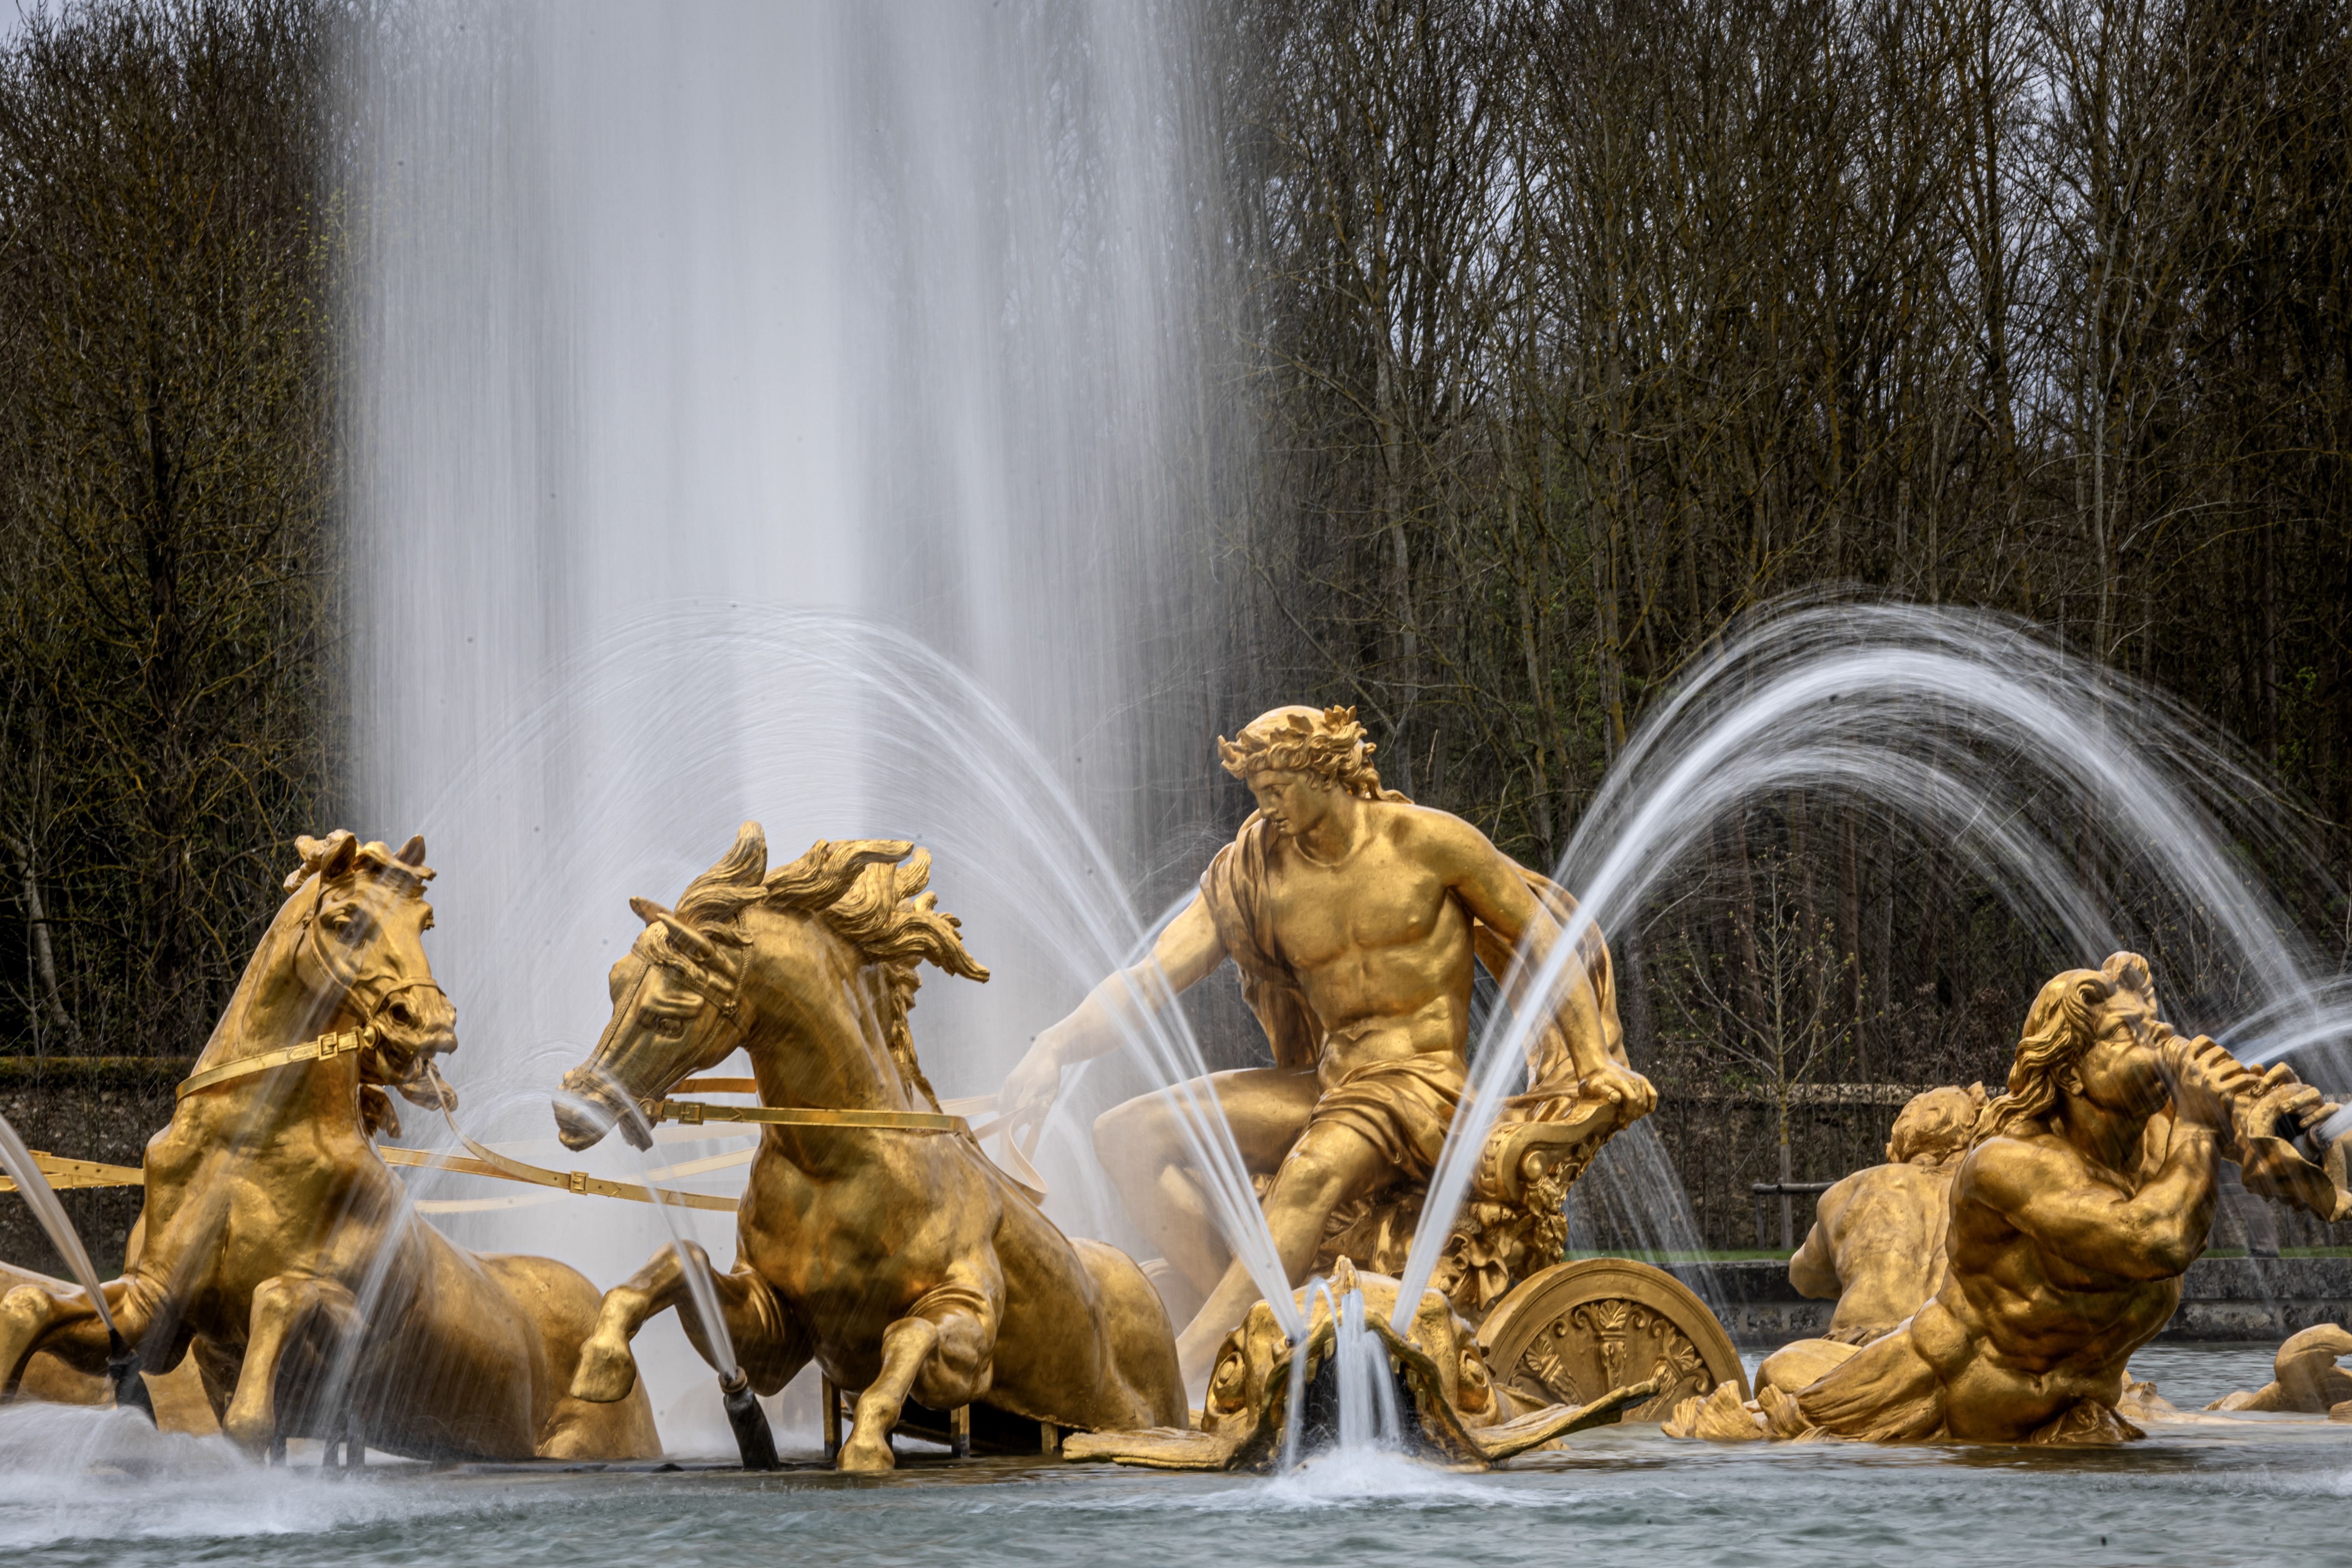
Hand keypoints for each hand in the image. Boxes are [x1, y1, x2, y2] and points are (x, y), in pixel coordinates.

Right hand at [998, 1031, 1066, 1148]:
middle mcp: (1017, 1082)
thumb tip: (1034, 1123)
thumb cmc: (1052, 1073)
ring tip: (1012, 1124)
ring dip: (1008, 1114)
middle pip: (1011, 1108)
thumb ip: (1044, 1107)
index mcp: (1031, 1084)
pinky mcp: (1007, 1081)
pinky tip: (1007, 1115)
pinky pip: (1002, 1098)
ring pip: (1004, 1105)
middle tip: (1019, 1129)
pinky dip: (1004, 1108)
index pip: (1021, 1107)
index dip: (1021, 1119)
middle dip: (1015, 1119)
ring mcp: (1010, 1081)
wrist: (1045, 1050)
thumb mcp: (1053, 1090)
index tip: (1024, 1128)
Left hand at [1583, 1060, 1656, 1117]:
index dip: (1628, 1113)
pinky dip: (1651, 1105)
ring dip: (1639, 1113)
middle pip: (1640, 1103)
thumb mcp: (1592, 1084)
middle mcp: (1633, 1080)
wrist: (1599, 1066)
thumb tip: (1617, 1098)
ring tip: (1629, 1120)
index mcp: (1622, 1081)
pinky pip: (1653, 1095)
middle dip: (1633, 1116)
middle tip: (1624, 1124)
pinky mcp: (1643, 1081)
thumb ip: (1604, 1091)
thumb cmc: (1593, 1078)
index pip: (1632, 1100)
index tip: (1619, 1121)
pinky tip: (1645, 1112)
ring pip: (1645, 1102)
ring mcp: (1639, 1080)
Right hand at [2164, 1036, 2245, 1133]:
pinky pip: (2244, 1079)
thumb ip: (2190, 1068)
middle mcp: (2196, 1070)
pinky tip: (2253, 1085)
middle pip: (2220, 1051)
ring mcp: (2209, 1081)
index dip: (2210, 1044)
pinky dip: (2252, 1080)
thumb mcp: (2183, 1082)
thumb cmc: (2190, 1105)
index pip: (2200, 1042)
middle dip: (2229, 1058)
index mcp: (2185, 1066)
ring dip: (2242, 1070)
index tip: (2216, 1053)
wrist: (2193, 1129)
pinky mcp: (2222, 1093)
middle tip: (2233, 1069)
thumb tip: (2194, 1052)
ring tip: (2245, 1078)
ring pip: (2235, 1064)